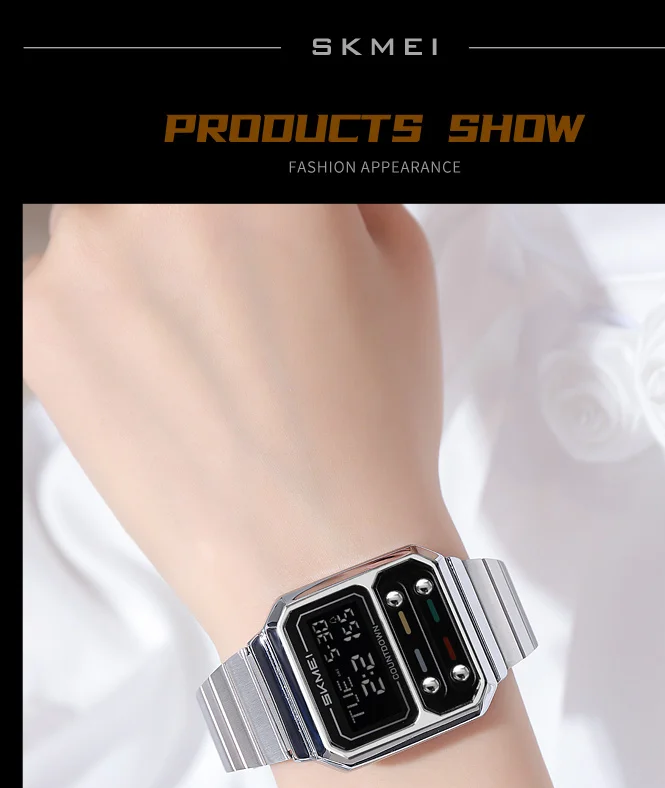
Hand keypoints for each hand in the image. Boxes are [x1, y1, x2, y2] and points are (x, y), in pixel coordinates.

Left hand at [24, 202, 562, 787]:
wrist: (314, 555)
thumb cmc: (365, 430)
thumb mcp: (399, 266)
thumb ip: (335, 188)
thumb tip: (299, 173)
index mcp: (257, 166)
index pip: (232, 127)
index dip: (241, 200)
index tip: (243, 226)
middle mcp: (158, 193)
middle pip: (161, 190)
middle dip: (193, 226)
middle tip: (238, 287)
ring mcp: (83, 256)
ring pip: (107, 226)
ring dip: (145, 266)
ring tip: (203, 348)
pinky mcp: (36, 325)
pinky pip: (60, 288)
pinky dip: (101, 321)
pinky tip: (158, 378)